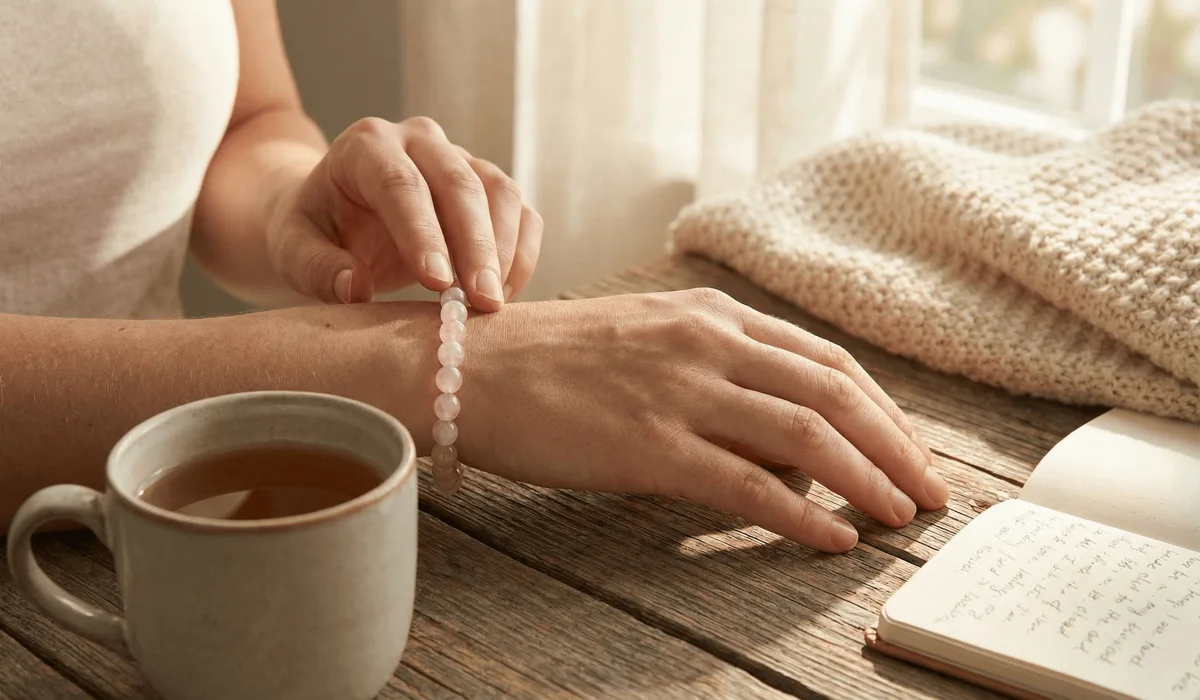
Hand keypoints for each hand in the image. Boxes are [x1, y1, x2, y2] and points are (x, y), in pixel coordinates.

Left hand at [267, 117, 542, 309]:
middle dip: (476, 247)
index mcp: (365, 145)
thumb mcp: (293, 248)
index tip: (437, 281)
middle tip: (482, 302)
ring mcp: (459, 158)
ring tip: (492, 304)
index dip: (422, 232)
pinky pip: (520, 212)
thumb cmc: (315, 229)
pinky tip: (506, 293)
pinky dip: (521, 254)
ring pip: (500, 191)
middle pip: (459, 183)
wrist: (336, 212)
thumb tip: (355, 288)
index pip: (399, 183)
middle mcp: (419, 141)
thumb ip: (317, 268)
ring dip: (504, 251)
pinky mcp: (488, 186)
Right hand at [454, 289, 949, 552]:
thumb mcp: (644, 341)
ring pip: (807, 435)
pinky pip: (749, 485)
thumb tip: (778, 431)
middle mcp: (707, 342)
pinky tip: (830, 539)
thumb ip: (714, 369)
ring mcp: (682, 391)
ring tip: (899, 518)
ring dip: (868, 480)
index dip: (882, 410)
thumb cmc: (546, 359)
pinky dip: (802, 515)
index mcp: (709, 314)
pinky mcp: (651, 445)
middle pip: (835, 393)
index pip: (825, 360)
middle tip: (931, 492)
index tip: (910, 449)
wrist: (466, 369)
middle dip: (897, 447)